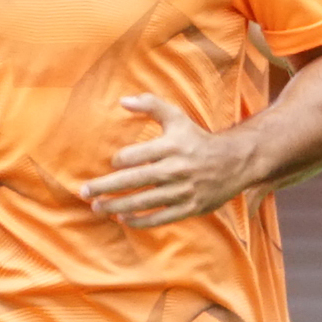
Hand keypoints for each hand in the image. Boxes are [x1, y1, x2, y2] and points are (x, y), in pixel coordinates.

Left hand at [80, 93, 255, 226]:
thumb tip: (122, 101)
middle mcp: (177, 169)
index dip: (118, 161)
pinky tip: (124, 219)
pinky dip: (141, 221)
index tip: (112, 164)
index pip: (133, 156)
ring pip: (144, 201)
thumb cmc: (199, 139)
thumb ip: (151, 105)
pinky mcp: (191, 207)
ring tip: (98, 207)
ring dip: (117, 206)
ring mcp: (184, 190)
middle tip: (84, 192)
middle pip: (133, 180)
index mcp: (171, 146)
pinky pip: (162, 217)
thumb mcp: (178, 118)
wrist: (236, 161)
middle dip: (105, 187)